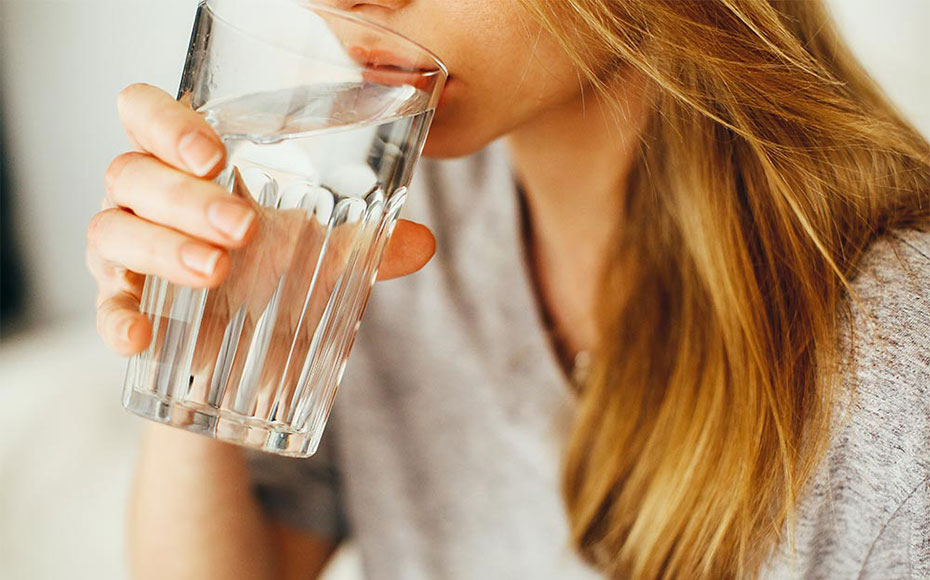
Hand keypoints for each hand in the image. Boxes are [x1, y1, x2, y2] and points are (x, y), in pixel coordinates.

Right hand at [87, 83, 435, 359]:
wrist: (245, 350)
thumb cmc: (274, 273)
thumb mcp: (322, 254)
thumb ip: (367, 244)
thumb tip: (424, 243)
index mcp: (188, 164)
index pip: (146, 113)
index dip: (167, 123)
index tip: (215, 154)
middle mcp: (147, 197)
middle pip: (132, 171)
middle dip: (185, 197)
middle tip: (242, 228)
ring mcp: (126, 248)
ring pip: (112, 228)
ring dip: (162, 248)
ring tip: (217, 271)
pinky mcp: (122, 302)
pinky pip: (104, 304)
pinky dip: (117, 317)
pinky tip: (140, 337)